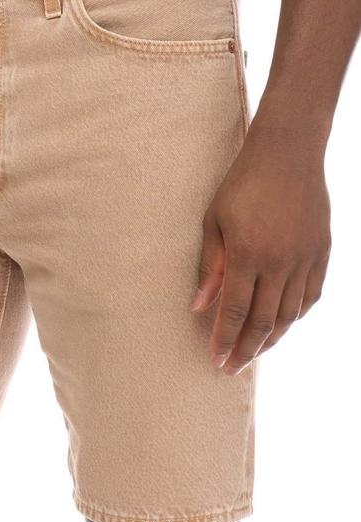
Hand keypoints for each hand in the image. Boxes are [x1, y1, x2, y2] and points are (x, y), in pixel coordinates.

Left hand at [192, 114, 331, 374]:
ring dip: (272, 338)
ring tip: (254, 352)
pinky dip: (297, 316)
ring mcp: (305, 259)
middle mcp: (279, 262)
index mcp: (247, 254)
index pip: (234, 311)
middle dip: (246, 349)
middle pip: (263, 321)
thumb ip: (209, 266)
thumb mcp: (213, 221)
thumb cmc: (241, 184)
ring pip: (290, 314)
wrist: (288, 153)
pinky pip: (312, 296)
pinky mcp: (322, 252)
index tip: (216, 361)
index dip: (224, 339)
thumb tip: (199, 306)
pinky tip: (284, 324)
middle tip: (233, 368)